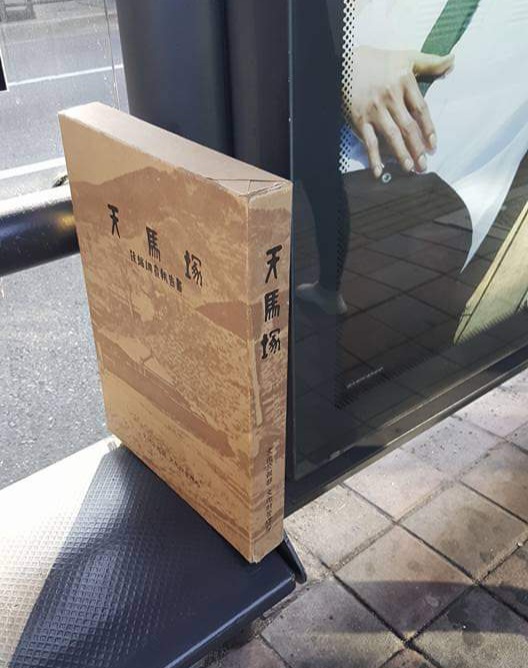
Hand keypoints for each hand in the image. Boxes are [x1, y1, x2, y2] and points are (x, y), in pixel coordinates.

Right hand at [344, 47, 453, 177]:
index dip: (428, 129)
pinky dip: (373, 157)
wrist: (345, 63)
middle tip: (424, 166)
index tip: (433, 145)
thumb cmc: (379, 62)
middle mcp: (390, 97)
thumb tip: (453, 60)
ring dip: (401, 154)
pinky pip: (369, 141)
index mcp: (404, 82)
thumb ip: (430, 62)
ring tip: (409, 169)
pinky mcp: (360, 119)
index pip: (421, 109)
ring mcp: (375, 110)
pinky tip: (378, 172)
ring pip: (391, 135)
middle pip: (408, 127)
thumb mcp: (406, 57)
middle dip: (417, 148)